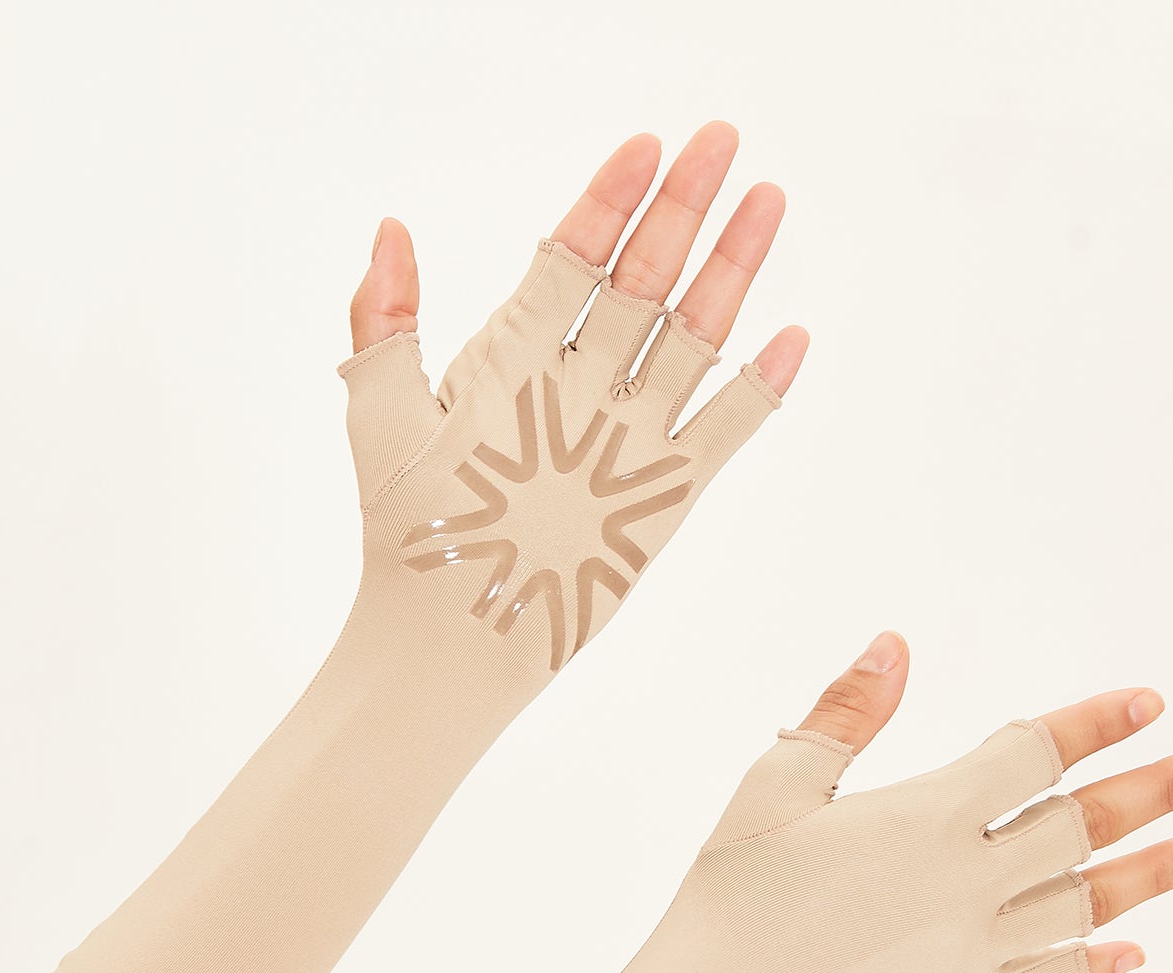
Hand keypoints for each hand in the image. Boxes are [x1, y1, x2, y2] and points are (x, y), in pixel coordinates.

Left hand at [335, 124, 805, 685]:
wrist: (448, 633)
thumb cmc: (408, 534)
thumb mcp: (381, 417)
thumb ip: (385, 324)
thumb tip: (390, 228)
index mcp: (514, 357)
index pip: (572, 256)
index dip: (607, 200)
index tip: (645, 146)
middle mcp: (579, 385)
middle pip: (643, 279)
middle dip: (682, 208)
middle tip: (721, 139)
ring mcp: (627, 436)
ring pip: (692, 336)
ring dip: (730, 271)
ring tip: (767, 200)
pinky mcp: (664, 496)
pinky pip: (725, 431)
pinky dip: (759, 389)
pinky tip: (791, 337)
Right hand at [623, 632, 1172, 972]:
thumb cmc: (730, 894)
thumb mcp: (774, 787)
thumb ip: (844, 717)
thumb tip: (896, 645)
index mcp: (924, 816)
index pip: (1033, 754)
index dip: (1093, 724)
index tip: (1149, 703)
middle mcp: (965, 880)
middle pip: (1081, 824)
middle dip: (1158, 788)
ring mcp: (969, 946)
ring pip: (1085, 900)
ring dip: (1154, 871)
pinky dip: (1095, 965)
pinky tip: (1136, 954)